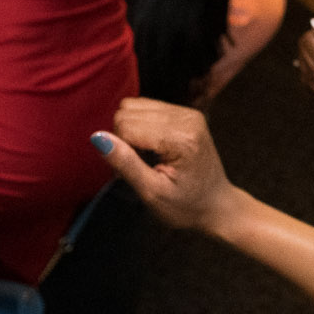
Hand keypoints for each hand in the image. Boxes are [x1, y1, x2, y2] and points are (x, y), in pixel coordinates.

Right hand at [96, 99, 237, 233]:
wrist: (216, 205)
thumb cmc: (187, 206)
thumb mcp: (153, 193)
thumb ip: (126, 163)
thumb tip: (98, 137)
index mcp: (182, 138)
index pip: (126, 126)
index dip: (121, 151)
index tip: (135, 174)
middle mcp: (186, 118)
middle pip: (127, 112)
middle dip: (124, 139)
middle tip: (141, 167)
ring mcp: (187, 113)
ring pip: (132, 106)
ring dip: (131, 132)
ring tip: (148, 158)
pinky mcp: (184, 112)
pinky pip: (145, 107)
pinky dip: (141, 127)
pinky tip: (154, 148)